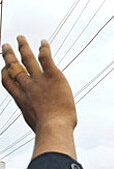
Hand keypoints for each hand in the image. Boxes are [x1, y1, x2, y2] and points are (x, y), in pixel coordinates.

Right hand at [2, 36, 76, 158]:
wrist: (54, 127)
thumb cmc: (48, 131)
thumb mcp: (35, 124)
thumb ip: (35, 119)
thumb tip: (41, 129)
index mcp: (21, 99)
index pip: (8, 82)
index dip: (4, 72)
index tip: (3, 66)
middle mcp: (27, 87)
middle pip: (14, 68)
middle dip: (9, 55)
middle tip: (5, 45)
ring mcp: (39, 80)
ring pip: (28, 59)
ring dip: (23, 47)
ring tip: (20, 37)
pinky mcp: (53, 76)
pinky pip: (46, 58)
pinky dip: (44, 49)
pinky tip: (44, 42)